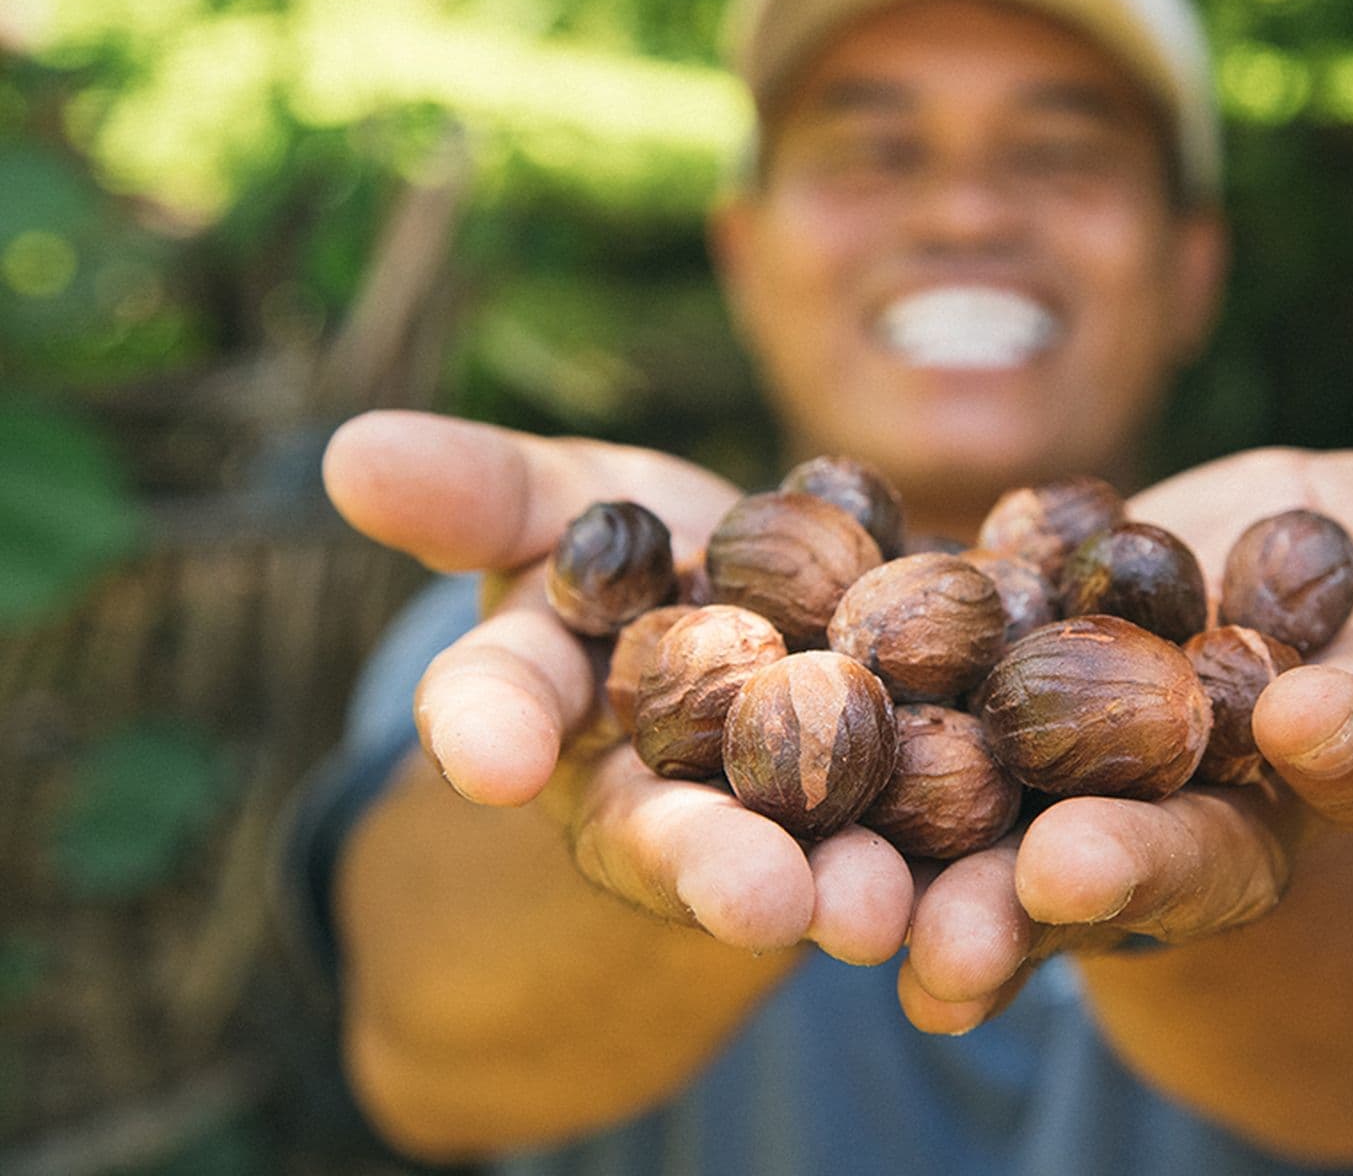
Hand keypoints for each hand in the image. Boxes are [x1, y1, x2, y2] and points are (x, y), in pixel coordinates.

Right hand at [323, 410, 916, 964]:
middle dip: (707, 862)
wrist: (768, 601)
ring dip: (840, 891)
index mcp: (553, 699)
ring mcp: (767, 817)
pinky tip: (991, 897)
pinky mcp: (886, 821)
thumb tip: (349, 452)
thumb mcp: (561, 499)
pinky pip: (921, 853)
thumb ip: (479, 491)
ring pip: (800, 863)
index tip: (491, 755)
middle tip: (758, 899)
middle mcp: (650, 782)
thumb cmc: (638, 546)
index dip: (490, 725)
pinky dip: (955, 879)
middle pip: (667, 826)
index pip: (502, 704)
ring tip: (881, 912)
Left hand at [897, 447, 1352, 1032]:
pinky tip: (851, 931)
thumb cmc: (1257, 554)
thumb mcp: (1339, 511)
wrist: (1124, 607)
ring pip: (1060, 897)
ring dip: (1000, 924)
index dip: (1351, 739)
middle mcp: (1227, 817)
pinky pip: (951, 882)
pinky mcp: (988, 845)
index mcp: (1331, 736)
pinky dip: (907, 908)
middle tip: (1077, 871)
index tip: (1315, 718)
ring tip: (937, 944)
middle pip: (1200, 853)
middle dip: (1143, 863)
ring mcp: (1104, 845)